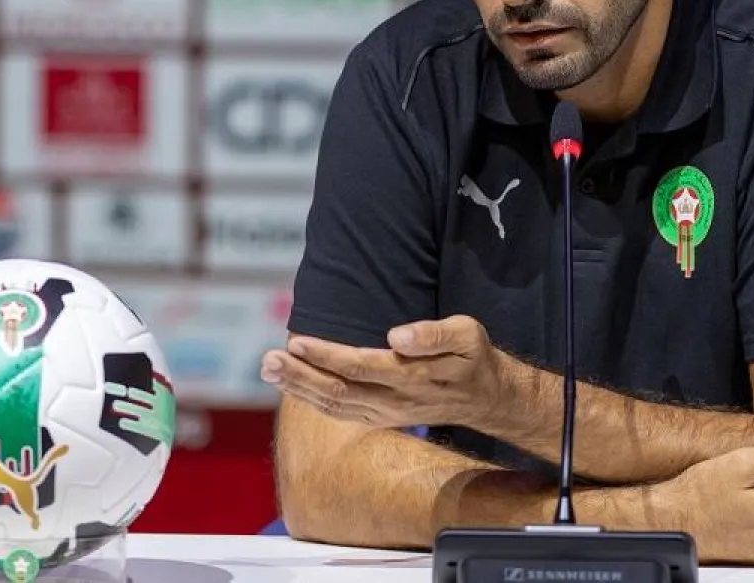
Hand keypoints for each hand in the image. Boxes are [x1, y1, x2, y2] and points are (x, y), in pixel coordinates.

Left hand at [258, 316, 504, 428]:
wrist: (486, 397)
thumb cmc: (472, 357)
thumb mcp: (467, 334)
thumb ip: (432, 335)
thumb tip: (395, 336)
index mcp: (412, 377)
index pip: (360, 366)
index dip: (326, 356)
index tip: (297, 342)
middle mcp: (394, 401)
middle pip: (338, 390)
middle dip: (300, 375)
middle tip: (267, 361)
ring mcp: (385, 413)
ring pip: (334, 404)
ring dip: (299, 388)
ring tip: (270, 369)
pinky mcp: (380, 418)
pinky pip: (340, 412)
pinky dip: (313, 399)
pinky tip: (292, 385)